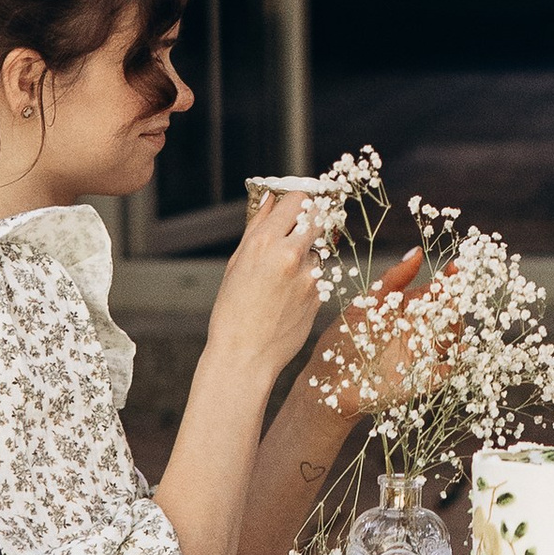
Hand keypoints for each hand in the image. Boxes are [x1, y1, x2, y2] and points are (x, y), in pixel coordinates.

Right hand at [205, 188, 322, 387]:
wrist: (245, 356)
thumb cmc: (233, 311)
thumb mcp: (237, 264)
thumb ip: (256, 227)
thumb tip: (269, 198)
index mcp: (265, 242)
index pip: (298, 199)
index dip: (298, 200)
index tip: (295, 206)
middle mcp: (291, 254)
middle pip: (318, 216)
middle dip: (310, 220)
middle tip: (297, 231)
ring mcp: (310, 275)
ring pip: (320, 247)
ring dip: (309, 252)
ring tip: (284, 277)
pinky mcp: (321, 294)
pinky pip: (321, 274)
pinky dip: (309, 277)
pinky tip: (289, 296)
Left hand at [304, 250, 451, 418]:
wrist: (328, 383)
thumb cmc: (342, 341)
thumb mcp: (365, 305)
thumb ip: (391, 281)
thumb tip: (417, 252)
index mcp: (405, 311)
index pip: (432, 292)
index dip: (446, 280)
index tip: (455, 267)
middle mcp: (417, 331)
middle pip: (445, 314)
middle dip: (455, 300)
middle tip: (458, 290)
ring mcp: (421, 356)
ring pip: (449, 339)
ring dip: (456, 327)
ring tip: (453, 316)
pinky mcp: (420, 381)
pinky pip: (444, 372)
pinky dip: (456, 364)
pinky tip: (458, 353)